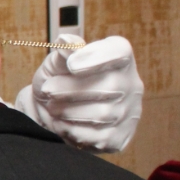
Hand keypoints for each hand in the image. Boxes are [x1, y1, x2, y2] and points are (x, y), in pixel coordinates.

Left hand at [14, 34, 142, 153]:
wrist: (52, 111)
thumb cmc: (58, 81)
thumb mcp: (56, 63)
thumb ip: (63, 53)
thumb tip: (66, 41)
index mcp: (120, 57)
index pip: (119, 52)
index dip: (97, 58)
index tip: (72, 65)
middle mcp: (131, 84)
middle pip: (111, 86)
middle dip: (73, 89)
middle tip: (49, 90)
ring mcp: (129, 112)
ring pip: (105, 114)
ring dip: (71, 111)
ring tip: (52, 107)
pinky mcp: (120, 137)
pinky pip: (100, 137)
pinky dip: (75, 131)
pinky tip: (62, 124)